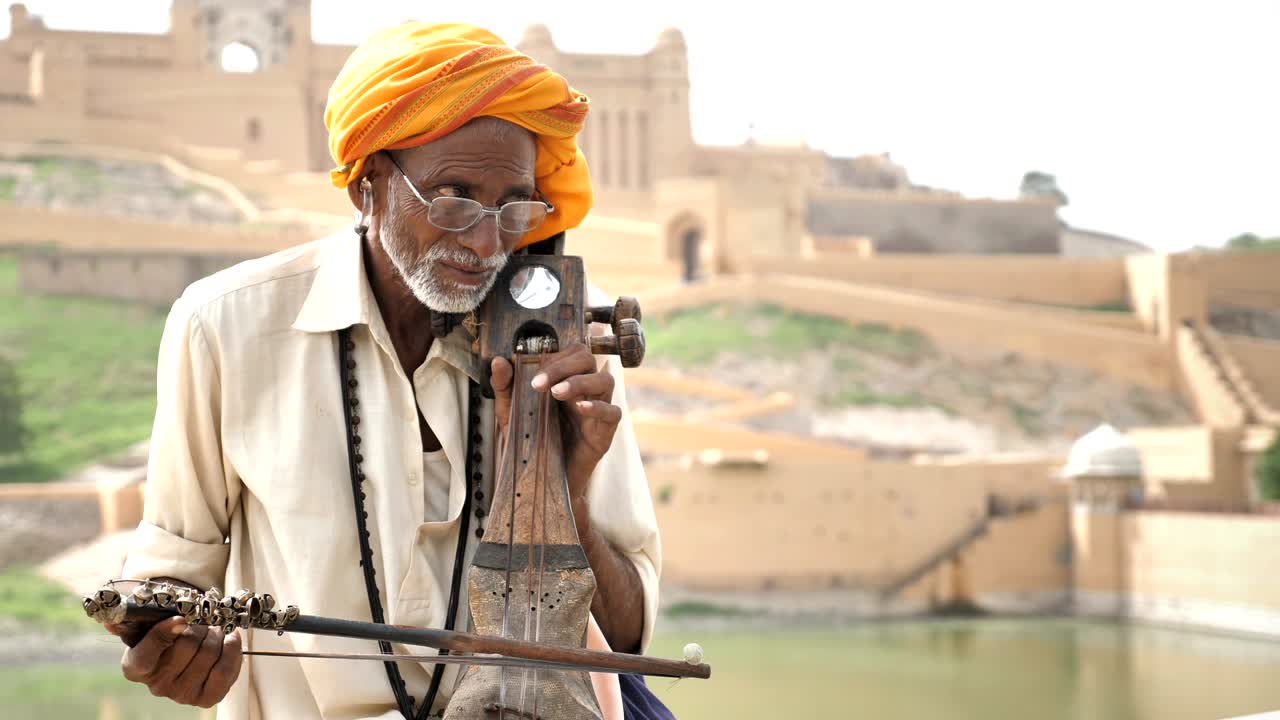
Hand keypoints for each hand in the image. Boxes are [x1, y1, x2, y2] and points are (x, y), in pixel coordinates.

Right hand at [110, 616, 242, 707]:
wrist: (188, 648)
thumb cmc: (167, 631)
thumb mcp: (148, 622)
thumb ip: (132, 620)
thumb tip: (109, 621)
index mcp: (135, 667)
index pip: (147, 652)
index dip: (166, 632)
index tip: (181, 617)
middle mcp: (156, 686)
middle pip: (188, 646)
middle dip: (201, 625)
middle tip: (205, 618)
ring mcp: (182, 695)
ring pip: (210, 654)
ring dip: (218, 634)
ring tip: (216, 628)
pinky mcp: (207, 698)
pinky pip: (226, 670)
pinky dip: (233, 649)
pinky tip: (230, 639)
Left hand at [491, 342, 620, 502]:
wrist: (540, 481)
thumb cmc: (531, 444)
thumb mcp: (512, 413)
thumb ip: (506, 387)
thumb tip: (500, 361)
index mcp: (565, 381)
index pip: (570, 352)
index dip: (554, 357)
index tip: (531, 373)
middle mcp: (584, 391)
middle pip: (588, 360)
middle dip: (563, 366)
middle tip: (539, 384)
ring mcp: (597, 411)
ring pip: (605, 381)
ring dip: (581, 382)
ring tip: (556, 393)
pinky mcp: (604, 433)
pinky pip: (613, 413)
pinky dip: (599, 407)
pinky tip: (580, 409)